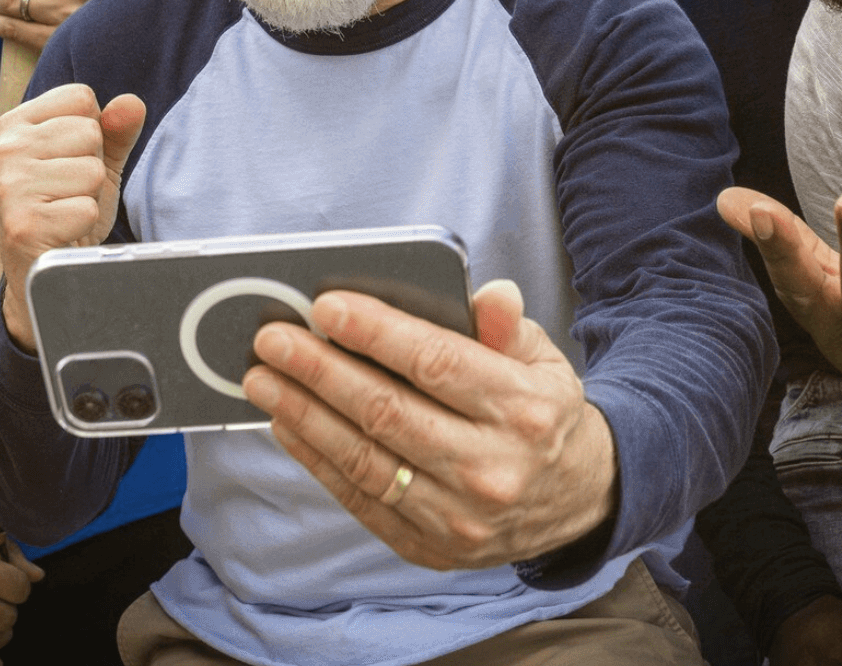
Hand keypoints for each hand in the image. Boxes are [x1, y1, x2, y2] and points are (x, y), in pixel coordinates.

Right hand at [0, 84, 144, 350]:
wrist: (46, 271)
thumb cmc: (67, 209)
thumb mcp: (96, 162)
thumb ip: (117, 129)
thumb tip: (132, 103)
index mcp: (14, 124)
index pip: (81, 98)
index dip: (92, 133)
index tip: (69, 162)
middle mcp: (3, 150)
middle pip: (89, 132)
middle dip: (91, 166)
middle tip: (67, 194)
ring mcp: (9, 186)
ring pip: (91, 171)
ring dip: (88, 197)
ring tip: (64, 212)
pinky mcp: (22, 224)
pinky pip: (86, 210)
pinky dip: (84, 225)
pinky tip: (63, 232)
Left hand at [243, 279, 615, 571]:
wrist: (578, 502)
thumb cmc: (543, 415)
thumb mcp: (544, 361)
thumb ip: (507, 327)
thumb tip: (489, 293)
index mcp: (522, 410)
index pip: (436, 362)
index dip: (375, 333)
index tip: (324, 306)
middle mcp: (491, 468)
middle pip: (387, 412)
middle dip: (320, 371)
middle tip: (272, 340)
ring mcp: (459, 517)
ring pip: (364, 460)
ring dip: (304, 415)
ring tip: (262, 380)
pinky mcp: (431, 547)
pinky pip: (360, 499)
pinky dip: (317, 460)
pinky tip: (286, 425)